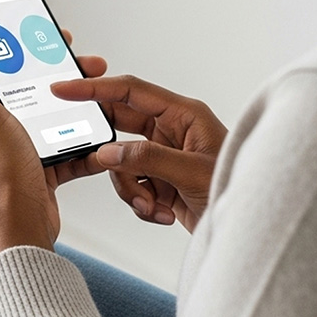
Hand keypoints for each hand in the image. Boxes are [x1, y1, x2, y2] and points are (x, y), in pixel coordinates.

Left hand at [0, 37, 108, 259]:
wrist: (22, 227)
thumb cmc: (0, 176)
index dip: (16, 51)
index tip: (43, 37)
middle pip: (26, 92)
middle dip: (55, 77)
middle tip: (82, 62)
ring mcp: (15, 150)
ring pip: (48, 117)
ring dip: (73, 107)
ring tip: (98, 95)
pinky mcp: (38, 168)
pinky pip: (64, 149)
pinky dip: (81, 142)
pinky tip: (98, 133)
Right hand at [50, 74, 226, 232]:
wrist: (250, 228)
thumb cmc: (236, 188)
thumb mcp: (190, 172)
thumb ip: (147, 159)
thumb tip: (108, 153)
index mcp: (183, 114)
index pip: (131, 91)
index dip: (95, 88)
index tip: (66, 88)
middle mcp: (172, 131)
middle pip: (122, 128)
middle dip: (112, 154)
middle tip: (93, 159)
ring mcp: (165, 157)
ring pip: (122, 164)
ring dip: (132, 189)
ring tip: (154, 206)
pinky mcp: (162, 182)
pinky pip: (133, 186)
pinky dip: (142, 203)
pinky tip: (165, 213)